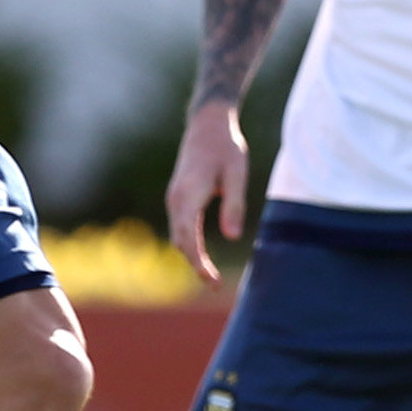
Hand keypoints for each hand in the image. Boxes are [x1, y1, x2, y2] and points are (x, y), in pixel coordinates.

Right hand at [166, 101, 249, 283]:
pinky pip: (180, 227)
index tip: (211, 280)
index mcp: (189, 194)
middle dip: (195, 265)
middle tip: (215, 285)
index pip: (189, 237)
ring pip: (178, 235)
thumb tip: (233, 237)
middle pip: (181, 241)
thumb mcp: (237, 174)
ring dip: (191, 256)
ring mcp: (174, 198)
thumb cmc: (226, 147)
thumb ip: (234, 205)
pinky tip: (201, 257)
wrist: (207, 125)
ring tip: (210, 277)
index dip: (199, 262)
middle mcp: (176, 199)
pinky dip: (189, 244)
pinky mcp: (179, 198)